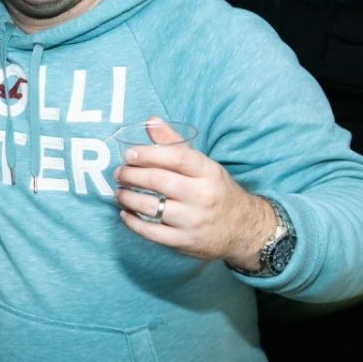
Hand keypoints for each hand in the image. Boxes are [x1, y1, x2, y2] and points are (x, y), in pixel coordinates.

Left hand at [112, 118, 276, 267]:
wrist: (244, 229)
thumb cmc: (215, 190)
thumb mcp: (203, 165)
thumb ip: (174, 142)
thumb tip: (151, 120)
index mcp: (208, 172)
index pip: (177, 157)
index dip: (149, 154)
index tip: (128, 154)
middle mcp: (203, 195)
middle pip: (158, 180)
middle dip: (131, 175)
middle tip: (118, 173)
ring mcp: (194, 220)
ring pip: (151, 206)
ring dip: (127, 198)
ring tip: (119, 192)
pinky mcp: (185, 241)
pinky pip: (151, 232)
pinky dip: (133, 222)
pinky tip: (125, 213)